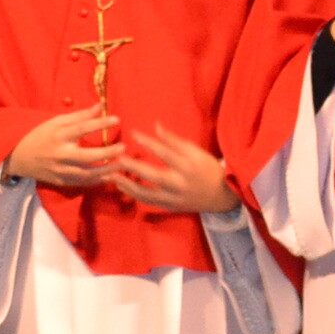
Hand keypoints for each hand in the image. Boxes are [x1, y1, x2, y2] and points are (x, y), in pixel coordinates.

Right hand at [5, 106, 122, 190]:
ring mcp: (60, 170)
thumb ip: (79, 115)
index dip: (100, 123)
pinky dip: (96, 181)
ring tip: (121, 165)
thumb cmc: (40, 135)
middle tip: (124, 148)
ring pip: (86, 174)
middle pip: (86, 156)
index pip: (81, 128)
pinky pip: (81, 183)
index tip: (117, 119)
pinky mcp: (60, 181)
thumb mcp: (56, 121)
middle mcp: (59, 154)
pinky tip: (110, 176)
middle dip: (107, 153)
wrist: (17, 157)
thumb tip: (100, 106)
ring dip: (106, 171)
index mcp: (58, 135)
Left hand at [113, 125, 238, 213]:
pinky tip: (123, 188)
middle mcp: (181, 183)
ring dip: (128, 186)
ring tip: (113, 177)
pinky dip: (135, 195)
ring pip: (148, 194)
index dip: (149, 142)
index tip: (133, 133)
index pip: (166, 153)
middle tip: (116, 159)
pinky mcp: (171, 207)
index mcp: (189, 166)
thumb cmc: (208, 168)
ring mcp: (175, 198)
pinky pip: (149, 202)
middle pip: (154, 176)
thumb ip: (174, 140)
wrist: (222, 195)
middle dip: (133, 168)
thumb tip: (156, 125)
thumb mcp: (195, 151)